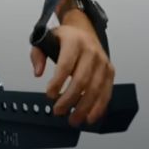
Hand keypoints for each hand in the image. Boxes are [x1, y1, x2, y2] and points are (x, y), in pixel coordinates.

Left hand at [30, 10, 114, 126]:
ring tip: (73, 120)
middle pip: (81, 79)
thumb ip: (37, 54)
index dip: (58, 81)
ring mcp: (103, 61)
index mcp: (74, 41)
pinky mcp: (110, 70)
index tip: (49, 95)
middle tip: (57, 111)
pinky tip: (90, 117)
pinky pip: (107, 91)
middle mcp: (91, 51)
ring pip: (95, 88)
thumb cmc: (63, 38)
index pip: (66, 64)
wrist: (84, 29)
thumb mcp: (45, 39)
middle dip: (69, 99)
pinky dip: (99, 107)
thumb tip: (38, 73)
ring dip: (84, 107)